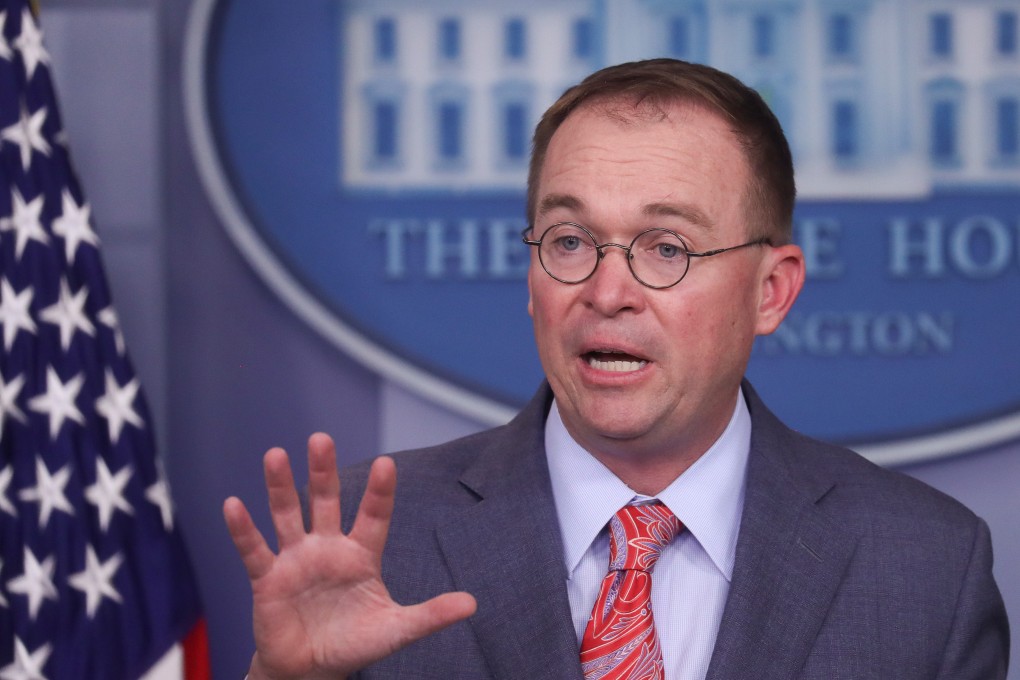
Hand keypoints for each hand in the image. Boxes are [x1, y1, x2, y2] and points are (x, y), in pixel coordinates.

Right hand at [223, 433, 477, 679]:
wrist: (311, 670)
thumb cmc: (354, 643)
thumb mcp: (395, 630)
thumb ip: (430, 615)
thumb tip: (472, 604)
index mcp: (361, 555)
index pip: (373, 515)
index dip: (378, 492)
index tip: (386, 463)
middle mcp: (327, 548)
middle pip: (325, 501)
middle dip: (323, 471)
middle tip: (321, 438)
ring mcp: (296, 560)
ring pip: (287, 515)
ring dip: (280, 486)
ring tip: (276, 454)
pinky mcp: (268, 580)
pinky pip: (253, 550)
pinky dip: (243, 529)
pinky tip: (233, 504)